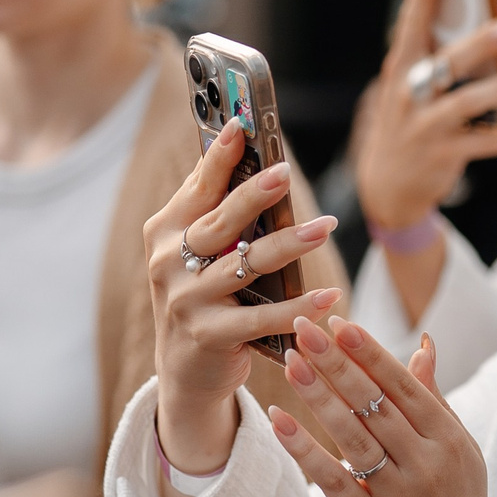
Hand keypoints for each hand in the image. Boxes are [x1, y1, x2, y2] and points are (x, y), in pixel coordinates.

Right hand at [144, 121, 342, 472]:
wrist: (184, 371)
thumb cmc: (200, 296)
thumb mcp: (191, 251)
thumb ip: (210, 207)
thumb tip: (234, 148)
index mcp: (165, 232)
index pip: (197, 186)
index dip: (218, 156)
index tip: (240, 126)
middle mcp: (170, 263)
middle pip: (221, 220)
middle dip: (254, 194)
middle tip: (285, 172)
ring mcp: (187, 301)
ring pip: (246, 264)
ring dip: (289, 244)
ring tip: (325, 227)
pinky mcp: (210, 335)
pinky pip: (263, 317)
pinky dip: (300, 307)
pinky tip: (330, 296)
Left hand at [270, 318, 489, 496]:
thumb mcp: (459, 452)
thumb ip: (434, 399)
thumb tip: (423, 344)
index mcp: (448, 439)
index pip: (402, 384)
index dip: (368, 352)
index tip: (339, 323)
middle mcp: (425, 462)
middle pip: (373, 402)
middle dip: (335, 362)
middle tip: (302, 328)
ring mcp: (397, 493)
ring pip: (351, 434)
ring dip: (318, 395)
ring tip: (290, 362)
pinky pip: (331, 478)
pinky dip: (303, 447)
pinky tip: (279, 419)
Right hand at [356, 0, 496, 232]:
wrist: (386, 187)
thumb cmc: (406, 123)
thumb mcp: (406, 89)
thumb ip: (430, 57)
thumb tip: (469, 20)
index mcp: (399, 73)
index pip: (410, 29)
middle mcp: (409, 98)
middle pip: (446, 65)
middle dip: (477, 45)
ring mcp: (426, 129)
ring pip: (466, 105)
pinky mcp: (444, 156)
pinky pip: (485, 143)